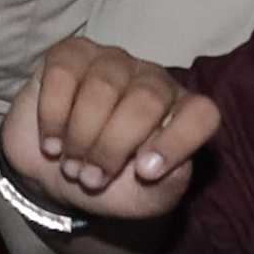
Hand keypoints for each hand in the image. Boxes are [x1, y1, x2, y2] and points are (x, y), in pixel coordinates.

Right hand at [0, 34, 224, 220]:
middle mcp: (152, 80)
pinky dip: (53, 116)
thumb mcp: (149, 198)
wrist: (59, 179)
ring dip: (81, 137)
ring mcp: (111, 62)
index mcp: (181, 113)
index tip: (146, 173)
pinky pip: (63, 74)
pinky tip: (52, 141)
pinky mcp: (69, 55)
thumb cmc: (114, 186)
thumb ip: (169, 182)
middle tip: (92, 178)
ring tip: (72, 165)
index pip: (201, 113)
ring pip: (102, 88)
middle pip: (146, 101)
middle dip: (113, 147)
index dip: (177, 142)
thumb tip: (154, 161)